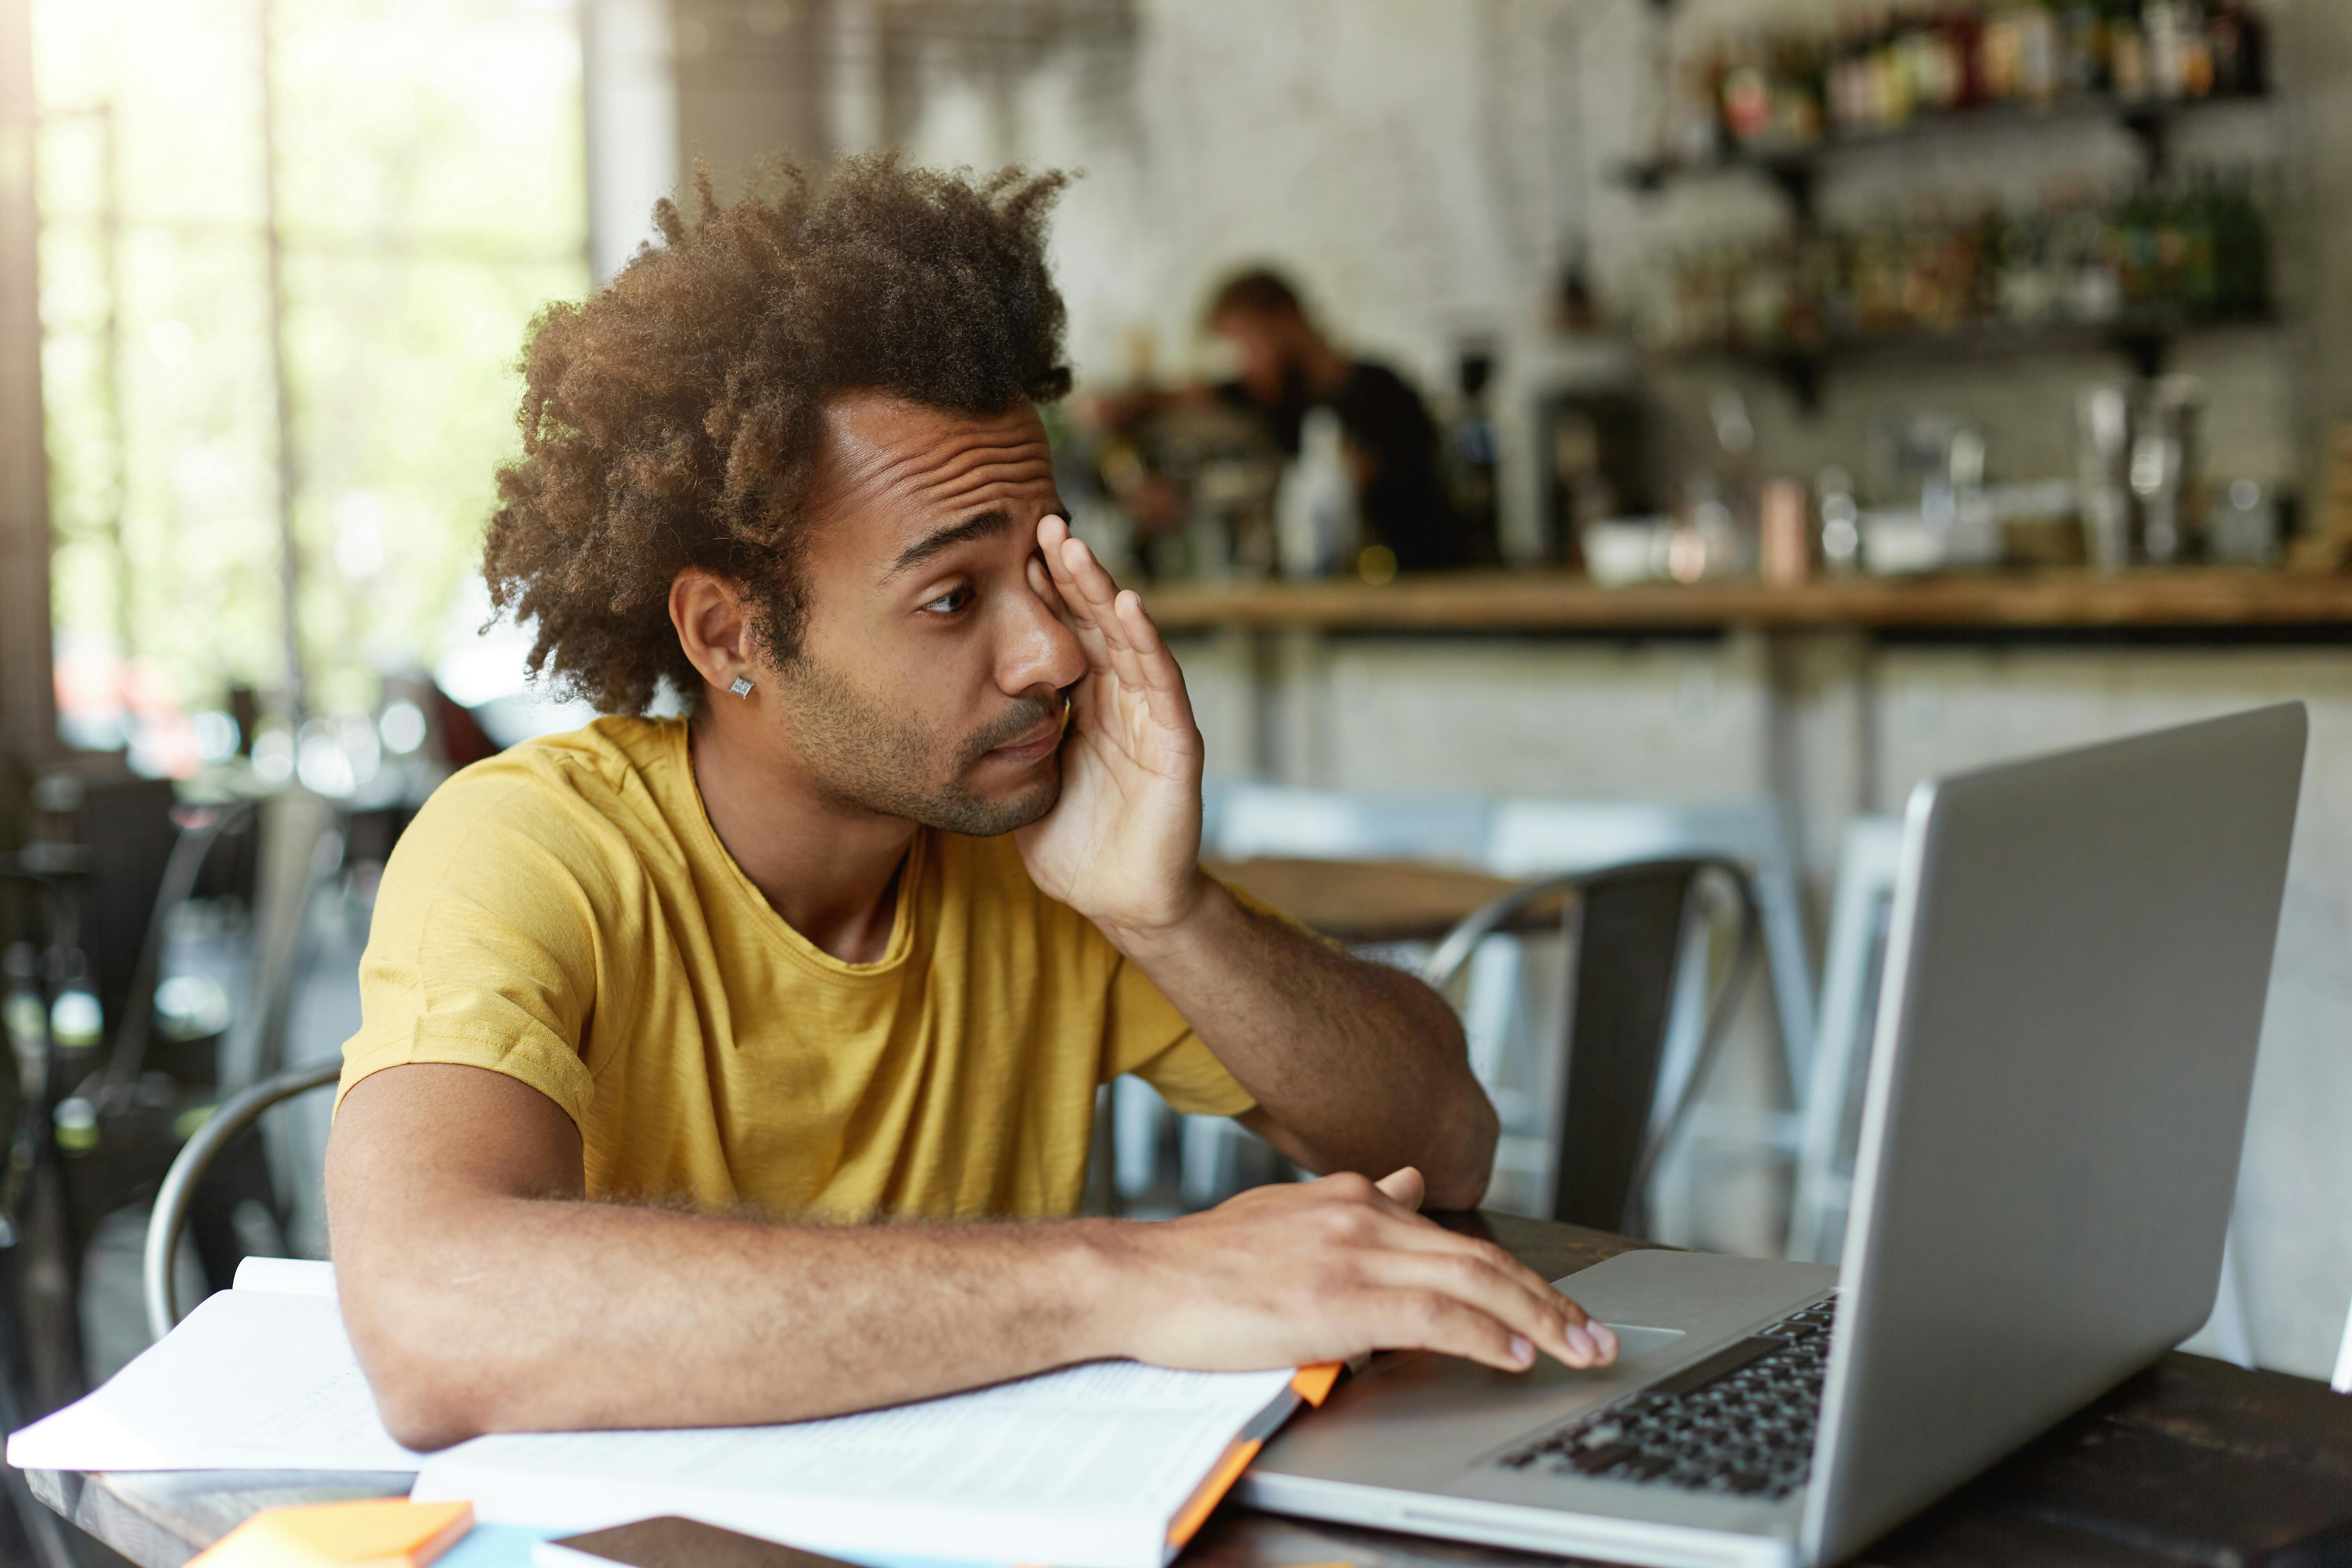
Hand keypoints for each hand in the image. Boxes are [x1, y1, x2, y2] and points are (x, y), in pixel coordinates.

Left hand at [1015, 516, 1207, 939]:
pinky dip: (1146, 641)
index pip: (1065, 633)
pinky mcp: (1177, 744)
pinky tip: (1127, 605)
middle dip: (1070, 572)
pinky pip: (1162, 684)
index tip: (1008, 546)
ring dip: (1103, 589)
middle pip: (1095, 621)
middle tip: (1039, 521)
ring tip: (1074, 546)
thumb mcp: (1019, 777)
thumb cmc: (1071, 843)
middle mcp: (1121, 700)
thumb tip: (933, 705)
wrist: (1119, 901)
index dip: (1042, 591)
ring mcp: (1152, 718)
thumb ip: (997, 738)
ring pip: (1128, 638)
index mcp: (1085, 704)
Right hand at [1100, 1168, 1619, 1373]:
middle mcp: (1362, 1216)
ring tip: (1576, 1348)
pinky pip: (1432, 1317)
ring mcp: (1352, 1255)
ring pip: (1472, 1282)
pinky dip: (1481, 1335)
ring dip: (1536, 1320)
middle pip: (1481, 1257)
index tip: (1554, 1304)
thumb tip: (1409, 1185)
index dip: (1515, 1272)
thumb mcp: (1289, 1214)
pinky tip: (1513, 1353)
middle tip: (1594, 1333)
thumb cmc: (1206, 1263)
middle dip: (1547, 1299)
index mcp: (1353, 1199)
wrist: (1142, 1279)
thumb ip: (1355, 1204)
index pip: (1457, 1236)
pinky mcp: (1337, 1299)